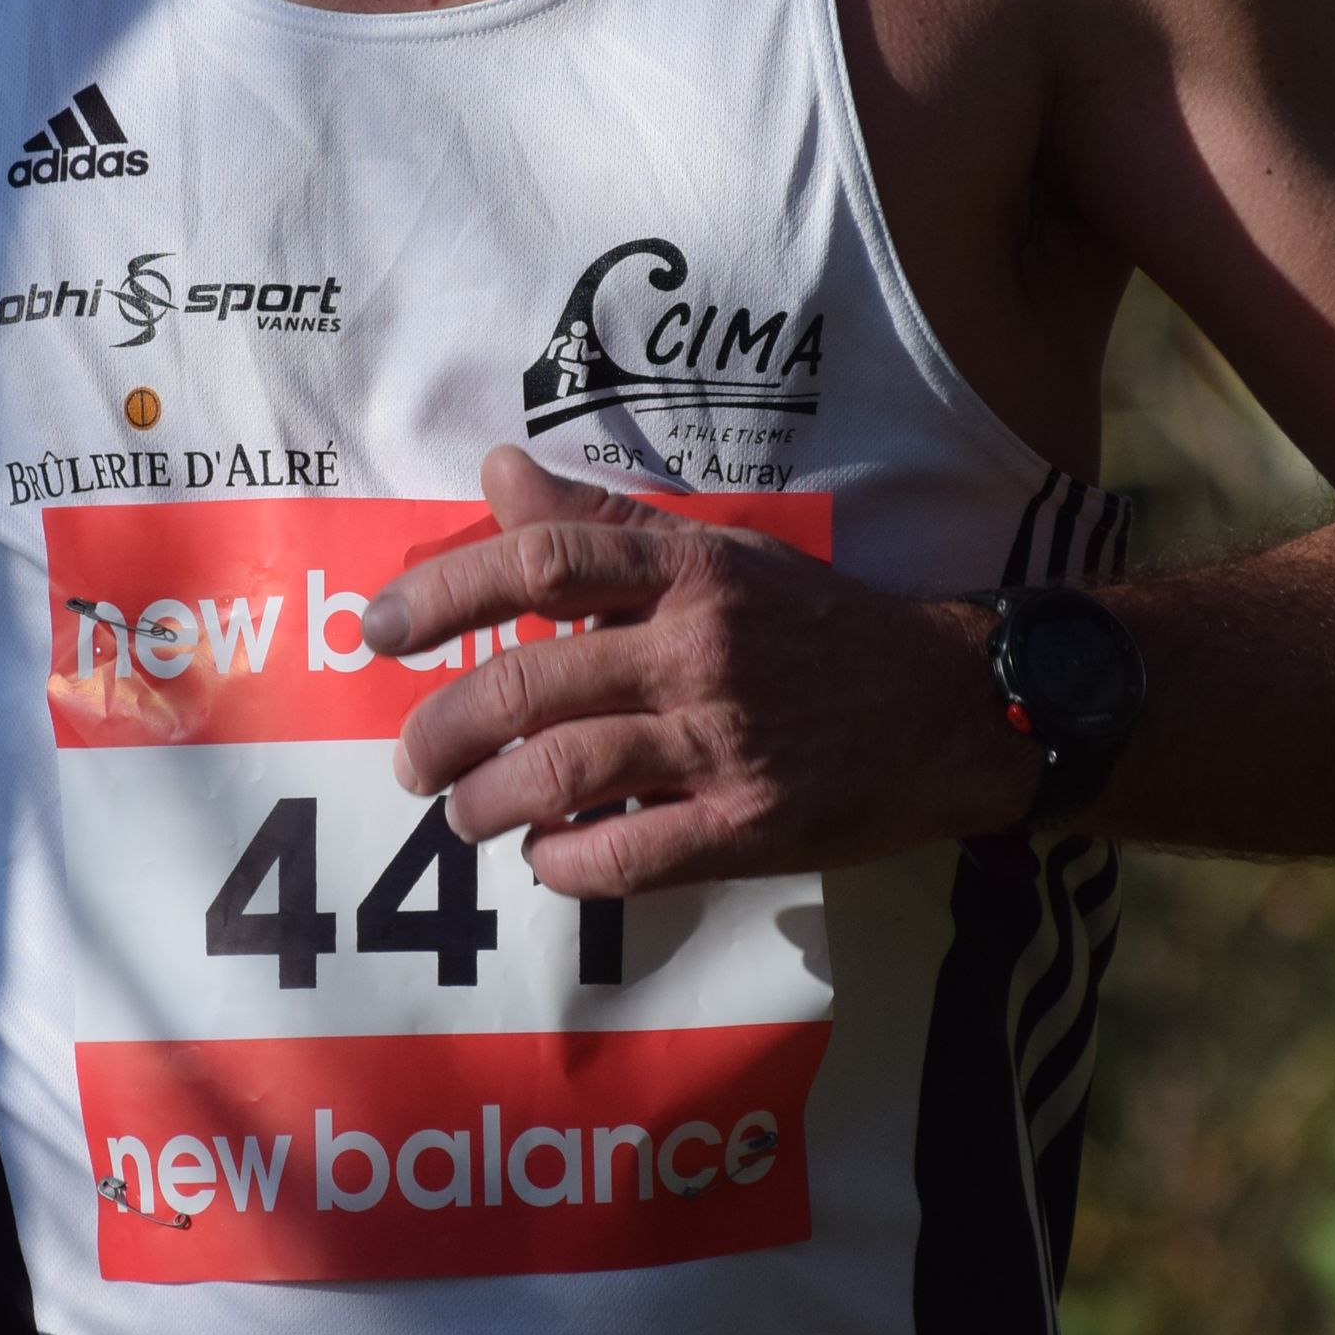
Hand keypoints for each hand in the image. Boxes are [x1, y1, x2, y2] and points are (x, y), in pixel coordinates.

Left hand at [359, 446, 1040, 890]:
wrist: (954, 710)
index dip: (445, 591)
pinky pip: (628, 854)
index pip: (543, 562)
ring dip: (488, 803)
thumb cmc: (818, 626)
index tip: (381, 628)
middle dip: (445, 728)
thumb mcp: (721, 552)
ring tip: (462, 816)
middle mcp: (703, 650)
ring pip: (566, 774)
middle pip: (534, 682)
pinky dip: (564, 863)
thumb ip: (602, 519)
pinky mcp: (752, 828)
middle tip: (410, 758)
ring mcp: (727, 743)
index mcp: (692, 571)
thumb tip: (495, 471)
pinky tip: (545, 859)